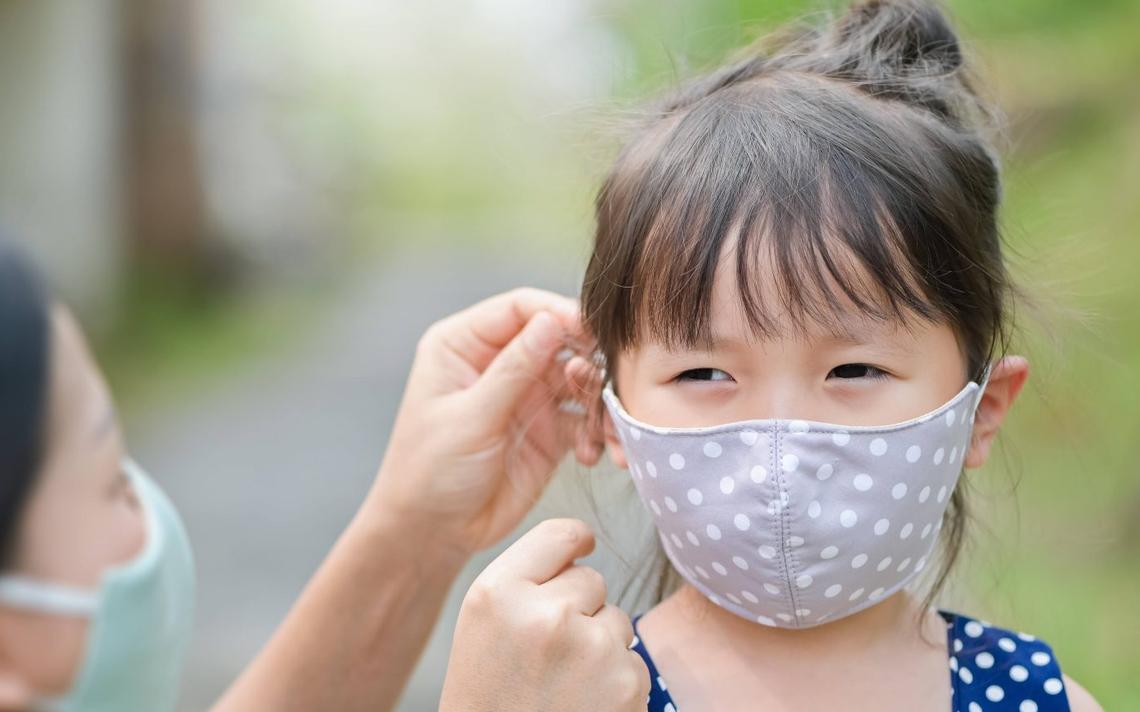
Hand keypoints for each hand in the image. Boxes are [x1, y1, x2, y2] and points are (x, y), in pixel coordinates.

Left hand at [366, 288, 604, 556]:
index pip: (520, 308)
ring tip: (603, 429)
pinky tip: (591, 455)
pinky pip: (584, 418)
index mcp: (464, 345)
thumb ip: (513, 369)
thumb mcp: (471, 418)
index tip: (591, 332)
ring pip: (579, 379)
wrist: (432, 534)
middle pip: (558, 339)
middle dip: (588, 359)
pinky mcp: (548, 430)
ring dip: (597, 400)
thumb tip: (552, 320)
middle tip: (604, 386)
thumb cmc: (430, 472)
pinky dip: (596, 432)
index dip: (558, 314)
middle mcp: (498, 362)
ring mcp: (526, 395)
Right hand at [440, 519, 649, 711]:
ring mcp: (589, 648)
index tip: (580, 548)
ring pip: (617, 620)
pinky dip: (616, 683)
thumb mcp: (483, 626)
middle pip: (591, 579)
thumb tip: (584, 539)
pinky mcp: (624, 683)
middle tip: (546, 656)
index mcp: (497, 594)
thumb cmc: (489, 700)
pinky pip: (633, 660)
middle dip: (579, 609)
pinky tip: (582, 707)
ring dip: (599, 646)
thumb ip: (525, 579)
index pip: (559, 533)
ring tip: (561, 686)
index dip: (575, 541)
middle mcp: (543, 614)